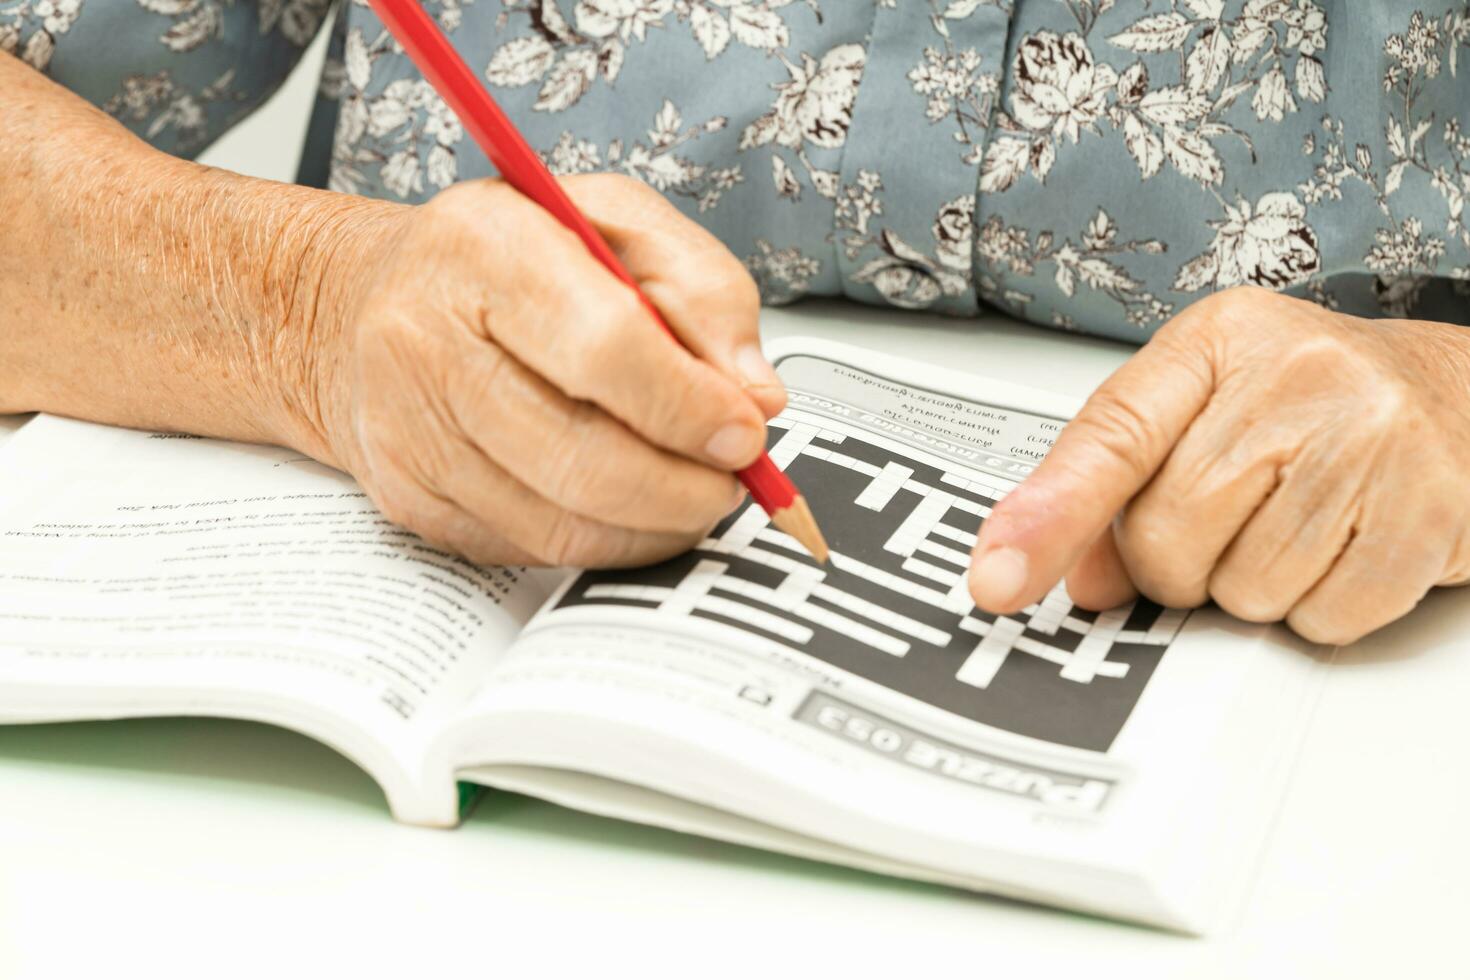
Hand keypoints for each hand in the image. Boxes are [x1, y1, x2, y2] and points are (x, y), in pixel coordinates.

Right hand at [299, 174, 784, 567]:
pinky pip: (530, 549)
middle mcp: (426, 338)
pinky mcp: (408, 497)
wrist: (368, 302)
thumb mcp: (617, 223)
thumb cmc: (508, 258)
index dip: (689, 406)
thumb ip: (704, 291)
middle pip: (582, 459)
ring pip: (560, 524)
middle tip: (733, 480)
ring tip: (692, 493)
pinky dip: (603, 541)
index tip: (746, 431)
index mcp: (484, 245)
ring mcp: (408, 429)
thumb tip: (754, 395)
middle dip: (684, 488)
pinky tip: (628, 506)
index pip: (605, 348)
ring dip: (653, 527)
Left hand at [967, 285, 1469, 644]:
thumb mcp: (1202, 408)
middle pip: (1166, 538)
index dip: (1050, 515)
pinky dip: (1321, 610)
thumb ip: (1119, 484)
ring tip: (1294, 526)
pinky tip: (1344, 549)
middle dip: (1179, 564)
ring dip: (1253, 589)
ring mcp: (1371, 440)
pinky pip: (1323, 618)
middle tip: (1229, 524)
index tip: (996, 579)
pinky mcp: (1431, 511)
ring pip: (1243, 591)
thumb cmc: (1311, 402)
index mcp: (1216, 342)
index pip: (1112, 437)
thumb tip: (1077, 578)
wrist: (1461, 396)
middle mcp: (1296, 376)